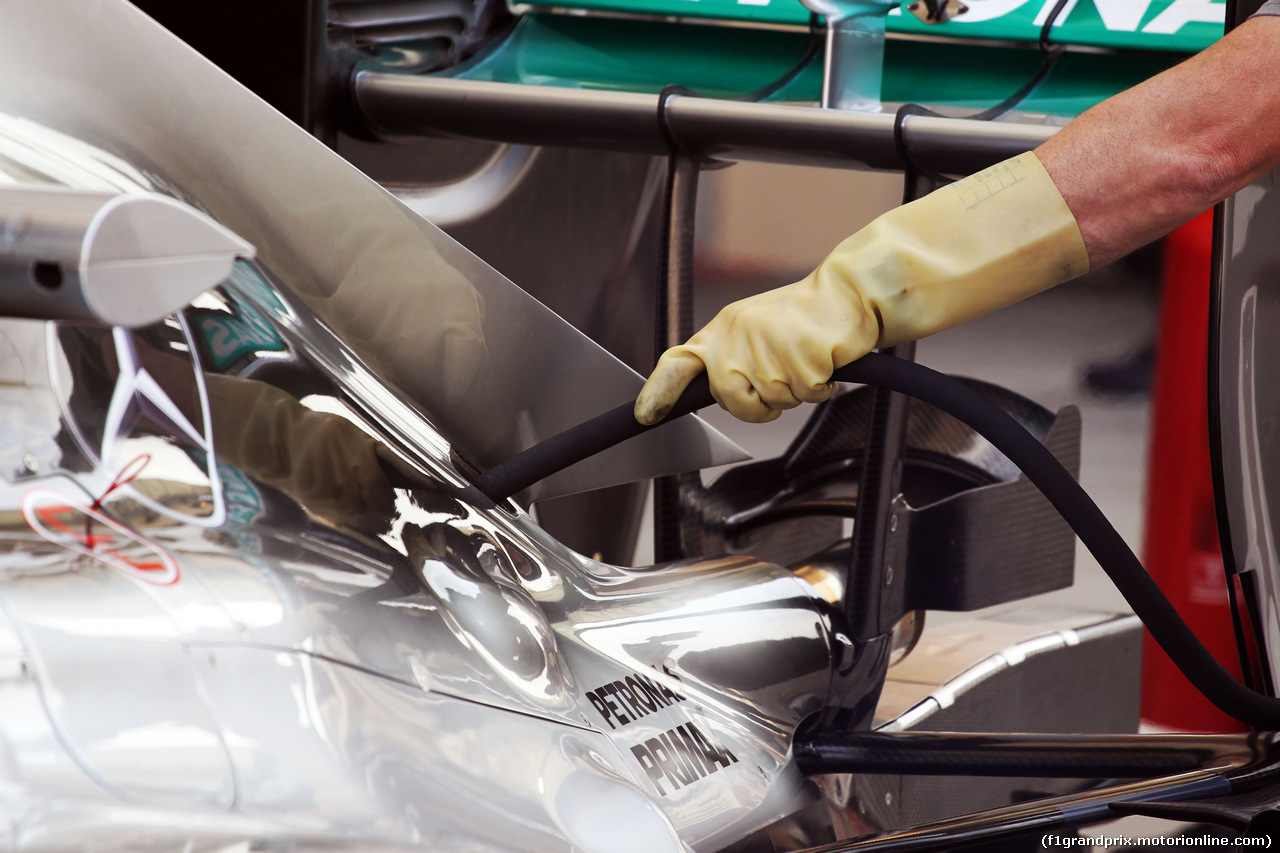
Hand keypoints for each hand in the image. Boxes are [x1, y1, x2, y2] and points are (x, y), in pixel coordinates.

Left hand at [636, 152, 1087, 424]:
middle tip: (782, 378)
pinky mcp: (800, 359)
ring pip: (770, 404)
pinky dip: (819, 390)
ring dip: (793, 394)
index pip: (679, 362)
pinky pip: (804, 397)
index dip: (658, 393)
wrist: (853, 295)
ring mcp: (768, 348)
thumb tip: (713, 389)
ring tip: (807, 364)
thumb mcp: (758, 332)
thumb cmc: (810, 318)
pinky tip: (825, 365)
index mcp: (726, 328)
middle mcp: (739, 336)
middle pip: (732, 400)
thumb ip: (732, 358)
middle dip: (758, 402)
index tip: (644, 414)